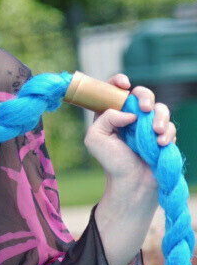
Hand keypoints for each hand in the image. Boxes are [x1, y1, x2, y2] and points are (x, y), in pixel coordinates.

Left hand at [84, 73, 175, 189]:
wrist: (132, 183)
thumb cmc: (111, 161)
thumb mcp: (96, 138)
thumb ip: (105, 118)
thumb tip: (129, 112)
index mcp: (111, 114)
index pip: (114, 90)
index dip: (118, 82)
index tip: (124, 84)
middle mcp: (130, 116)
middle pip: (142, 94)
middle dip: (146, 96)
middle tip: (145, 108)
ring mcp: (148, 125)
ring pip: (160, 108)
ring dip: (160, 117)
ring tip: (156, 132)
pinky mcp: (162, 135)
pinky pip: (170, 126)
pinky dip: (167, 133)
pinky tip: (160, 143)